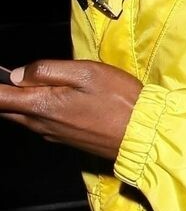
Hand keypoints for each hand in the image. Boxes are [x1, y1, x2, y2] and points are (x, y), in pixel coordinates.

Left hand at [0, 58, 142, 161]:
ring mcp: (54, 134)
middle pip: (6, 110)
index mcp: (42, 105)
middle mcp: (42, 124)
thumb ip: (48, 70)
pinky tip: (53, 99)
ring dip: (20, 102)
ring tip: (33, 85)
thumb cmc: (120, 100)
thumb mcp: (87, 73)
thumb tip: (18, 73)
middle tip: (12, 79)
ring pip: (23, 117)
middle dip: (4, 95)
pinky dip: (37, 110)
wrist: (145, 135)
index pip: (0, 98)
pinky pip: (40, 123)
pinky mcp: (66, 139)